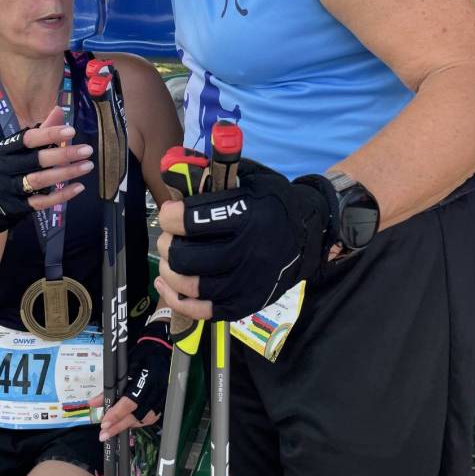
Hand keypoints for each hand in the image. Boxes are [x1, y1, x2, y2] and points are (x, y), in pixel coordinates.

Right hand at [0, 106, 93, 233]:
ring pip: (39, 181)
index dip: (50, 134)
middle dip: (63, 154)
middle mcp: (6, 168)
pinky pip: (42, 201)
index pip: (28, 139)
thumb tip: (59, 110)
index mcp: (5, 149)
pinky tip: (79, 187)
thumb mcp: (18, 148)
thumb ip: (41, 131)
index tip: (72, 131)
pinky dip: (62, 195)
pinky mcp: (19, 206)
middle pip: (36, 160)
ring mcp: (11, 189)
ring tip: (87, 165)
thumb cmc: (9, 166)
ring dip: (66, 173)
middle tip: (87, 150)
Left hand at [94, 320, 171, 439]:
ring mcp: (163, 396)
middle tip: (104, 435)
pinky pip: (152, 417)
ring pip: (146, 419)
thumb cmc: (142, 354)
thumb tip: (93, 403)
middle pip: (138, 414)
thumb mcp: (124, 366)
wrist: (161, 348)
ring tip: (114, 429)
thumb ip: (110, 385)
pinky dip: (139, 421)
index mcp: (148, 377)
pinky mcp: (165, 400)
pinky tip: (129, 422)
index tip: (104, 423)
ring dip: (129, 425)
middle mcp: (158, 389)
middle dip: (119, 426)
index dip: (117, 413)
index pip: (131, 401)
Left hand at [154, 159, 332, 322]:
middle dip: (168, 245)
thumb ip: (211, 172)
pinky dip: (178, 299)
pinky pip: (203, 310)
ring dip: (170, 270)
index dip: (170, 216)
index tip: (169, 212)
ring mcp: (249, 283)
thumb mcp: (248, 177)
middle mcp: (251, 252)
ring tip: (169, 258)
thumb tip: (171, 165)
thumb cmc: (271, 202)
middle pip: (187, 257)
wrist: (308, 235)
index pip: (193, 220)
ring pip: (191, 285)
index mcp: (250, 215)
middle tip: (168, 238)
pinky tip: (166, 283)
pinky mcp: (247, 304)